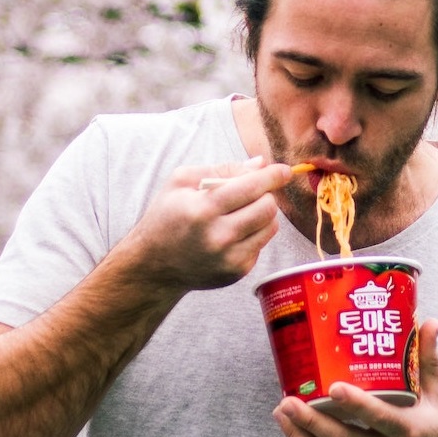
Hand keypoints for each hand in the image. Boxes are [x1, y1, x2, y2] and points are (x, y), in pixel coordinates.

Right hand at [124, 156, 292, 291]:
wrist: (153, 265)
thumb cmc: (166, 216)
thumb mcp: (181, 182)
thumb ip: (222, 169)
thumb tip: (261, 164)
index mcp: (203, 209)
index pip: (252, 187)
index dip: (273, 176)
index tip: (284, 171)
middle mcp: (219, 236)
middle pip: (268, 207)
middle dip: (265, 194)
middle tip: (252, 193)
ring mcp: (230, 258)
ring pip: (270, 227)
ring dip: (262, 215)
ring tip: (240, 212)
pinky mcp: (237, 272)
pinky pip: (261, 244)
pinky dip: (253, 234)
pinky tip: (232, 233)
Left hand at [272, 319, 437, 436]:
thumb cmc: (435, 429)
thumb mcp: (437, 397)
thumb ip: (428, 359)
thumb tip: (429, 321)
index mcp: (408, 430)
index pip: (380, 419)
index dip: (357, 405)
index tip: (333, 388)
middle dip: (311, 421)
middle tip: (288, 399)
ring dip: (299, 433)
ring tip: (280, 409)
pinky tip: (288, 424)